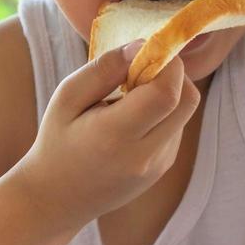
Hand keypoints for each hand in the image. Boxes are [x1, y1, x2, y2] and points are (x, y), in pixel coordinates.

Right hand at [12, 41, 200, 228]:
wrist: (57, 199)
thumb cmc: (57, 141)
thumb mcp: (66, 97)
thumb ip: (103, 69)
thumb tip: (141, 45)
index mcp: (115, 136)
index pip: (166, 92)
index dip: (164, 64)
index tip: (142, 54)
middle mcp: (144, 155)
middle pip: (187, 100)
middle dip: (172, 74)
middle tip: (139, 71)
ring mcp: (158, 165)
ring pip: (185, 112)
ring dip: (166, 93)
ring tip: (128, 98)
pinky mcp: (163, 167)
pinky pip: (177, 126)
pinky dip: (162, 112)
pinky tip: (131, 119)